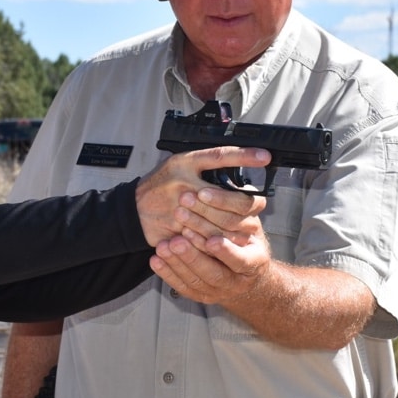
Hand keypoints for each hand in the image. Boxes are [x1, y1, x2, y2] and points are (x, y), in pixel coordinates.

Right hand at [135, 147, 269, 245]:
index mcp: (184, 163)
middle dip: (249, 203)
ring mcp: (178, 209)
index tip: (265, 156)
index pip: (219, 156)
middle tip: (260, 203)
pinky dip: (221, 241)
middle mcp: (182, 183)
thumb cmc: (161, 185)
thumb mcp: (180, 165)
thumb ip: (205, 166)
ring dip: (239, 226)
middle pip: (229, 197)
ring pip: (221, 221)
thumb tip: (239, 163)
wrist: (132, 210)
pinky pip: (206, 238)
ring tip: (250, 226)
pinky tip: (232, 240)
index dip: (244, 155)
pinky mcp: (176, 230)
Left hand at [151, 211, 270, 303]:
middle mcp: (240, 280)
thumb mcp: (250, 223)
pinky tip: (156, 259)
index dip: (226, 252)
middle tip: (179, 234)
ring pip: (198, 280)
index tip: (212, 240)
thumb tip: (229, 185)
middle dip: (195, 253)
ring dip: (179, 262)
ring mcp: (221, 291)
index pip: (242, 259)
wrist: (246, 273)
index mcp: (256, 260)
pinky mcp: (204, 296)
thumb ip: (241, 210)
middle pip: (216, 272)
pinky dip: (168, 273)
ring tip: (164, 245)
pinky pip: (184, 287)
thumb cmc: (246, 239)